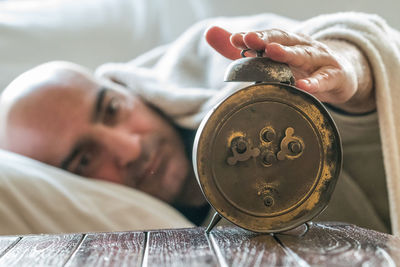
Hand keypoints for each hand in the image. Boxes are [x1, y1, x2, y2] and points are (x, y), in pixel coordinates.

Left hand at [205, 26, 374, 113]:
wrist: (341, 75)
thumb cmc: (302, 67)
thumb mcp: (275, 60)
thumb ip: (243, 49)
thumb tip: (209, 32)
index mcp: (286, 42)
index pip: (267, 37)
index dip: (252, 38)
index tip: (234, 39)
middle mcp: (302, 46)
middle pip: (284, 40)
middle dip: (266, 39)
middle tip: (249, 39)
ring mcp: (320, 59)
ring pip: (304, 55)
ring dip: (288, 53)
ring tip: (272, 52)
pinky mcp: (335, 75)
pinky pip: (325, 79)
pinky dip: (315, 83)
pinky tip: (303, 87)